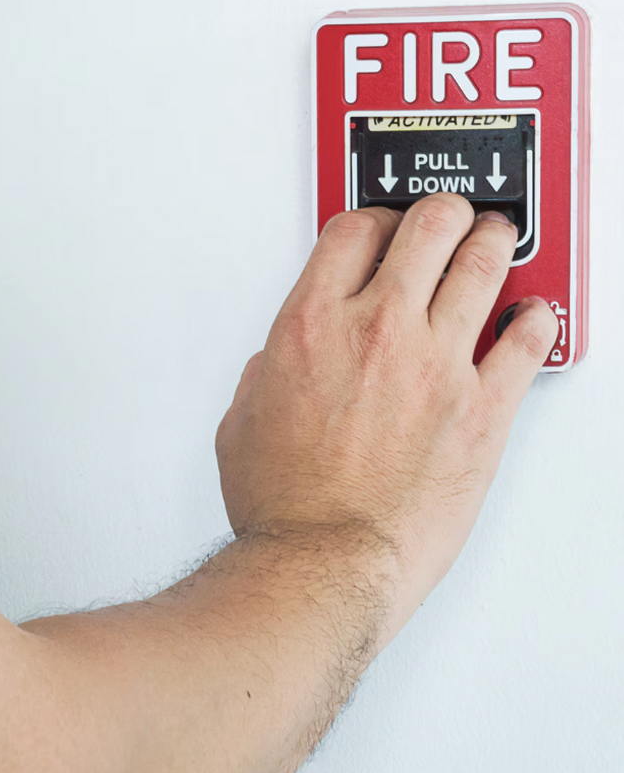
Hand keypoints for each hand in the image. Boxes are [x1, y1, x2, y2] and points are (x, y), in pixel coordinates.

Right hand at [215, 193, 558, 636]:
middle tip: (445, 220)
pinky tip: (533, 313)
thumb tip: (282, 362)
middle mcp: (376, 331)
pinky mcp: (483, 407)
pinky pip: (527, 340)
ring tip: (492, 240)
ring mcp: (437, 364)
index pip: (353, 231)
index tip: (377, 229)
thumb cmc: (283, 504)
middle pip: (426, 228)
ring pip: (482, 265)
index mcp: (309, 326)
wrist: (324, 561)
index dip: (369, 219)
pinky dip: (535, 318)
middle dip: (438, 215)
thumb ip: (266, 373)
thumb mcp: (241, 420)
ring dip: (489, 243)